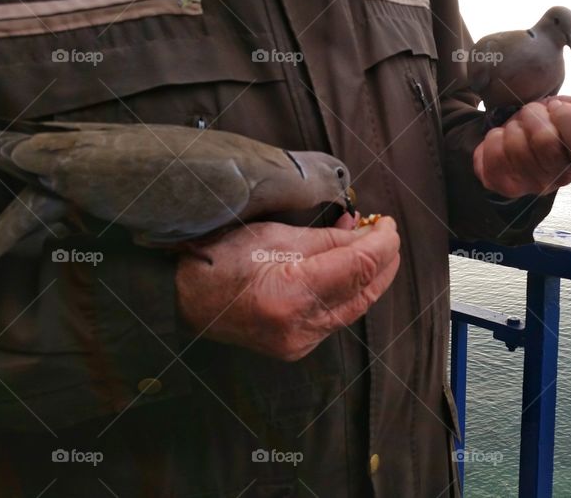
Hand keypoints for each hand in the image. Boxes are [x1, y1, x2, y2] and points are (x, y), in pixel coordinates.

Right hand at [176, 216, 399, 360]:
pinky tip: (351, 270)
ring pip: (354, 307)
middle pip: (363, 291)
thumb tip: (364, 234)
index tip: (388, 224)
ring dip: (370, 277)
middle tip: (387, 233)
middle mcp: (300, 326)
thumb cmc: (219, 260)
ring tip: (374, 248)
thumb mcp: (275, 236)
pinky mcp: (298, 347)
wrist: (182, 299)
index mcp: (292, 293)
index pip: (358, 266)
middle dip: (383, 261)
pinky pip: (337, 317)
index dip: (382, 243)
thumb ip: (327, 239)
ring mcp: (300, 342)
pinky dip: (350, 292)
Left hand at [473, 96, 570, 197]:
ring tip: (519, 129)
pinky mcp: (503, 184)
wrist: (518, 142)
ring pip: (516, 144)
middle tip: (533, 116)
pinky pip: (493, 152)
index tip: (557, 108)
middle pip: (546, 140)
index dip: (570, 118)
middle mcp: (560, 178)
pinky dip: (495, 137)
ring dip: (514, 126)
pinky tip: (503, 140)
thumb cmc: (548, 124)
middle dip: (534, 115)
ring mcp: (531, 185)